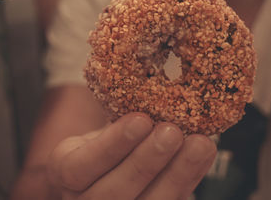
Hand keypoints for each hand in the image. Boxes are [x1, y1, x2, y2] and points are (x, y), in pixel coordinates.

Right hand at [47, 112, 216, 199]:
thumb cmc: (112, 138)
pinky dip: (190, 178)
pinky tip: (203, 156)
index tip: (141, 119)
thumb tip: (154, 82)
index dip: (112, 145)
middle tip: (172, 132)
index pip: (80, 166)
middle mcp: (86, 199)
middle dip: (146, 161)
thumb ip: (120, 117)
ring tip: (199, 144)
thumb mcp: (104, 125)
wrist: (117, 161)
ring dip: (177, 174)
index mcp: (67, 170)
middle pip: (113, 192)